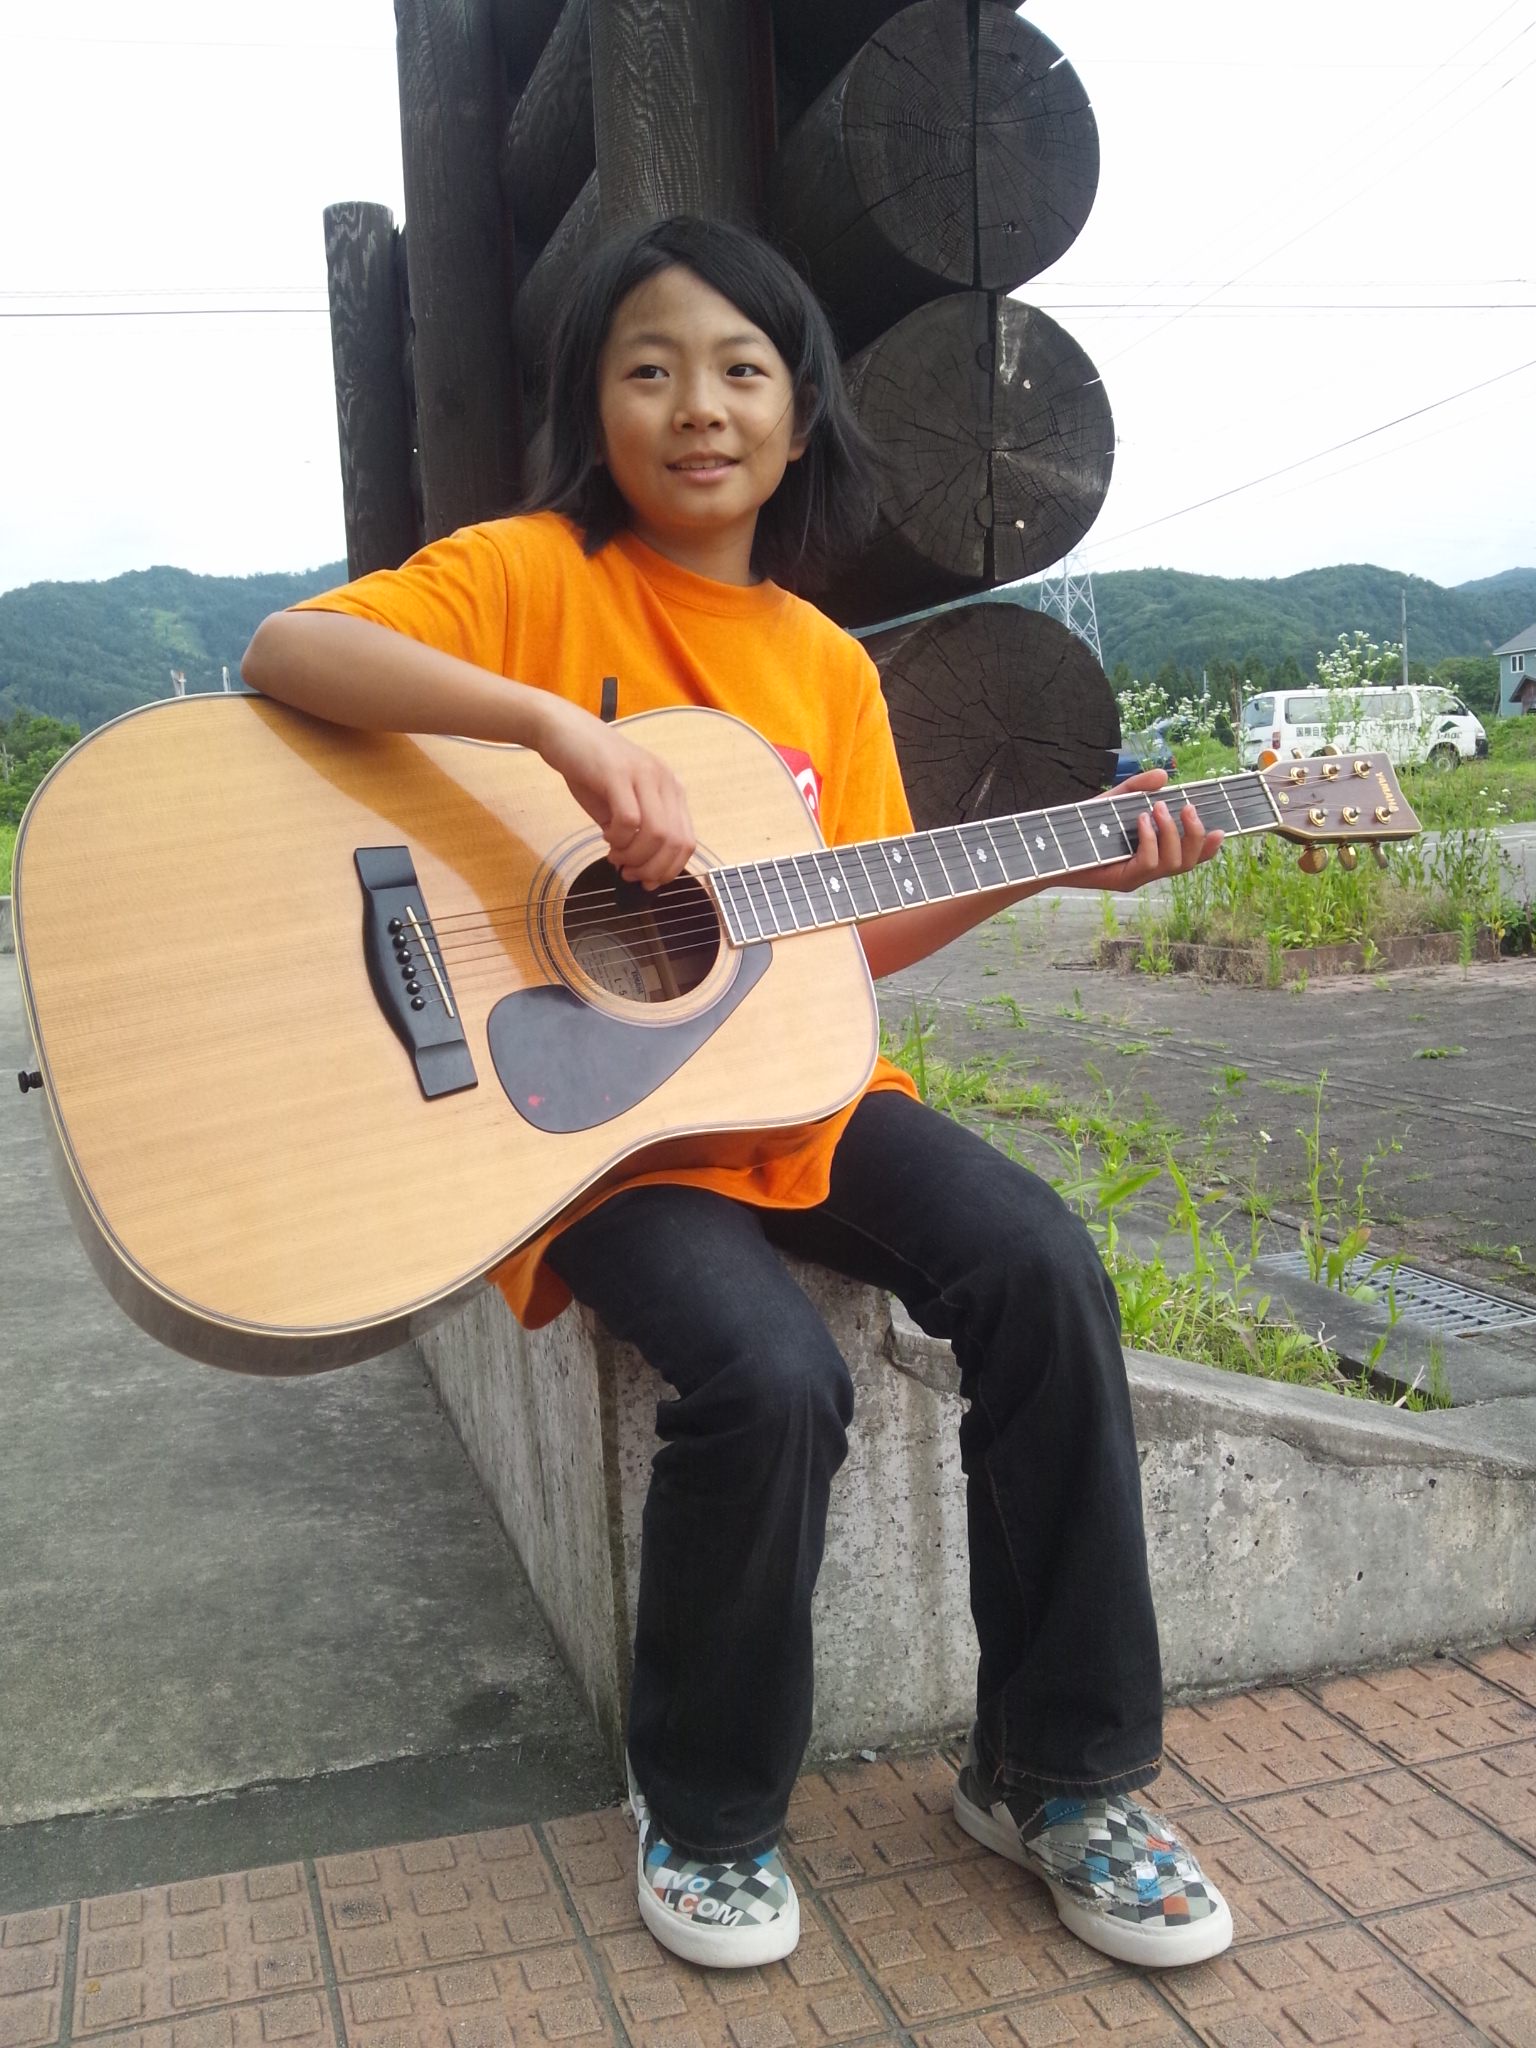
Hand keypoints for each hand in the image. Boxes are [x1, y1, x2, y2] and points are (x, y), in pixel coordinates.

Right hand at [533, 699, 695, 887]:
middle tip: (628, 873)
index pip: (687, 841)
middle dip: (652, 868)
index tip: (645, 881)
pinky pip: (629, 819)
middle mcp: (665, 780)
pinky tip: (605, 836)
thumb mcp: (620, 805)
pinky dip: (618, 838)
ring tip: (615, 857)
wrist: (562, 731)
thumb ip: (636, 834)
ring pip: (657, 833)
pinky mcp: (618, 773)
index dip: (668, 869)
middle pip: (675, 842)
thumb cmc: (591, 771)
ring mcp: (644, 775)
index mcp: (670, 789)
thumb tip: (642, 872)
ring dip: (635, 856)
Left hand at [1069, 769, 1222, 893]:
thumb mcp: (1114, 800)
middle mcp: (1149, 869)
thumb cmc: (1083, 825)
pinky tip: (1141, 821)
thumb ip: (1137, 788)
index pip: (1190, 856)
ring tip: (1159, 809)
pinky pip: (1149, 864)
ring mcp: (1137, 877)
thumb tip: (1164, 776)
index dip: (1208, 847)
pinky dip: (1151, 840)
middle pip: (1189, 862)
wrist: (1052, 845)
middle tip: (1187, 809)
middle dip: (1195, 835)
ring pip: (1173, 864)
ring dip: (1172, 833)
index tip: (1220, 830)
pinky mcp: (1122, 880)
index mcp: (1154, 853)